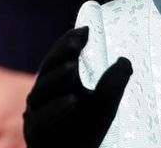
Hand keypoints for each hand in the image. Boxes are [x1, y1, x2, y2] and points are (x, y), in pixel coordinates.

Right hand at [23, 27, 131, 147]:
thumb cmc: (87, 129)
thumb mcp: (106, 104)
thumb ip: (114, 82)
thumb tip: (125, 60)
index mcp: (61, 81)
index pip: (62, 56)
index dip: (71, 42)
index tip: (86, 29)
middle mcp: (46, 93)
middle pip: (49, 67)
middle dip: (61, 53)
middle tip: (76, 41)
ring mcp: (37, 112)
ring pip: (42, 90)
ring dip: (57, 77)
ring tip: (72, 66)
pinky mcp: (35, 132)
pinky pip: (42, 118)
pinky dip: (56, 108)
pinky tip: (72, 100)